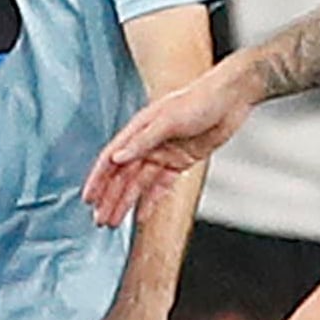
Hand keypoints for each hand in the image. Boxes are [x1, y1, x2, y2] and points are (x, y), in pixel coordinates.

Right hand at [84, 59, 256, 226]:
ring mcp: (164, 153)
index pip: (111, 158)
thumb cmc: (200, 100)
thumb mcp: (169, 119)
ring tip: (113, 222)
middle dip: (110, 198)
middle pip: (123, 176)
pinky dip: (151, 200)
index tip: (88, 198)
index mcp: (139, 129)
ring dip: (126, 202)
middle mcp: (148, 143)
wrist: (231, 98)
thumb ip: (142, 140)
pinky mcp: (181, 161)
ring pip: (139, 184)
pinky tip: (142, 216)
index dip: (98, 179)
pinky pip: (161, 185)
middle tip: (99, 220)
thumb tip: (117, 158)